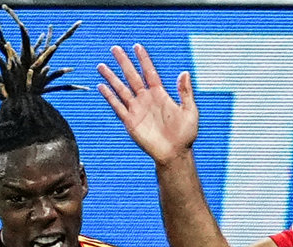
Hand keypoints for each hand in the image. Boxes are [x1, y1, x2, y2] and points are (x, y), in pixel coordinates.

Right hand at [98, 44, 197, 163]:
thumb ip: (185, 92)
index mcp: (160, 94)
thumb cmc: (185, 134)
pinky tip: (102, 86)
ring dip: (112, 77)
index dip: (143, 60)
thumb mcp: (190, 111)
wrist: (174, 153)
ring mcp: (137, 109)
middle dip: (124, 62)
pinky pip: (117, 106)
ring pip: (121, 89)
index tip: (137, 46)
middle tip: (115, 49)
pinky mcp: (130, 121)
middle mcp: (146, 99)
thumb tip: (184, 72)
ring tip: (102, 66)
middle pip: (132, 76)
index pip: (149, 72)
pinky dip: (109, 97)